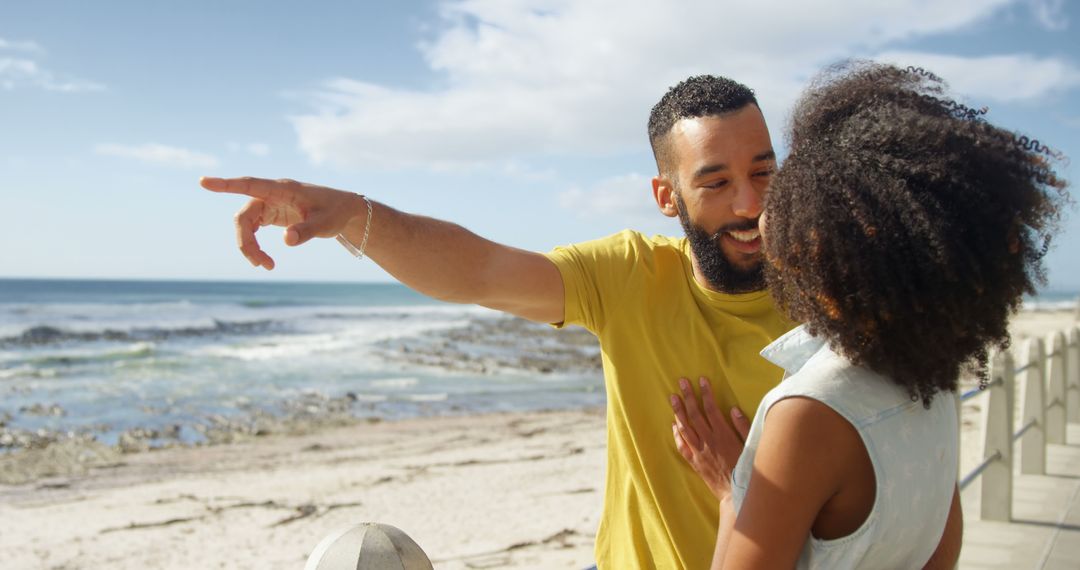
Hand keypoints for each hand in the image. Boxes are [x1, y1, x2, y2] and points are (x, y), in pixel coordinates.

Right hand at [200, 176, 365, 269]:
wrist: (344, 210)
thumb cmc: (335, 212)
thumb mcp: (325, 224)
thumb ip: (306, 231)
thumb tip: (285, 240)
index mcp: (282, 189)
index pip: (250, 185)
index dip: (226, 185)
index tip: (204, 182)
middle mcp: (271, 194)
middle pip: (244, 216)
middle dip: (246, 242)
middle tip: (263, 265)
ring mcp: (269, 204)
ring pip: (245, 224)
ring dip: (250, 246)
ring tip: (267, 266)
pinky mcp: (270, 214)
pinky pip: (252, 228)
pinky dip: (254, 245)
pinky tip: (265, 260)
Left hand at [670, 376, 750, 499]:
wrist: (736, 493)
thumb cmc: (748, 469)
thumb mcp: (750, 446)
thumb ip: (742, 426)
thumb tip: (733, 409)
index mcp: (723, 434)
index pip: (711, 408)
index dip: (706, 393)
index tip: (701, 380)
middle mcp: (709, 441)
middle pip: (695, 415)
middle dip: (688, 396)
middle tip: (681, 382)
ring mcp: (699, 452)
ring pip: (685, 428)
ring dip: (678, 411)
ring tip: (672, 398)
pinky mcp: (695, 462)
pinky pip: (682, 446)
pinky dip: (677, 435)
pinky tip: (674, 425)